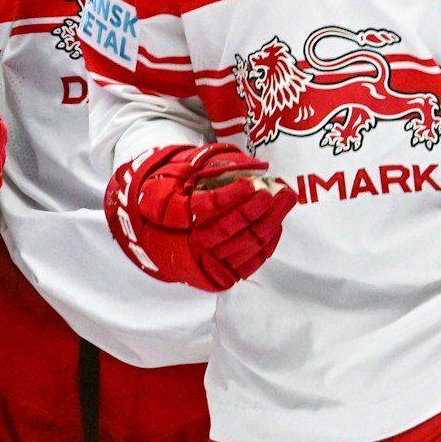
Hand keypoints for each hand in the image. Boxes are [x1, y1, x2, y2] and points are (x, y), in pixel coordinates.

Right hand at [104, 143, 297, 290]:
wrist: (155, 237)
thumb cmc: (171, 198)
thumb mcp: (178, 174)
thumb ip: (210, 168)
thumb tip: (251, 166)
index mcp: (174, 217)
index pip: (207, 207)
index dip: (232, 195)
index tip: (252, 183)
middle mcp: (189, 243)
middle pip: (231, 229)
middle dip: (259, 208)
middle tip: (280, 190)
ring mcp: (206, 262)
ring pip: (245, 245)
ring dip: (270, 222)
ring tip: (285, 200)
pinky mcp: (220, 275)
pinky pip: (250, 262)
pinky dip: (267, 242)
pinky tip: (276, 223)